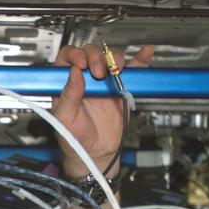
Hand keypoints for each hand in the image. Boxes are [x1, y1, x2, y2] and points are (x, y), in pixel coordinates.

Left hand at [52, 42, 152, 179]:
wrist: (94, 153)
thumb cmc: (73, 138)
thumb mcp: (65, 118)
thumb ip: (68, 95)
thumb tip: (74, 73)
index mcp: (67, 84)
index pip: (68, 58)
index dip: (75, 54)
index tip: (81, 62)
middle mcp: (86, 80)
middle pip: (92, 54)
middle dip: (96, 58)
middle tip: (98, 73)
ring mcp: (104, 83)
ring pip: (111, 60)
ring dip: (115, 60)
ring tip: (115, 71)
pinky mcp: (121, 90)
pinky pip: (133, 72)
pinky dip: (140, 62)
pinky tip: (144, 54)